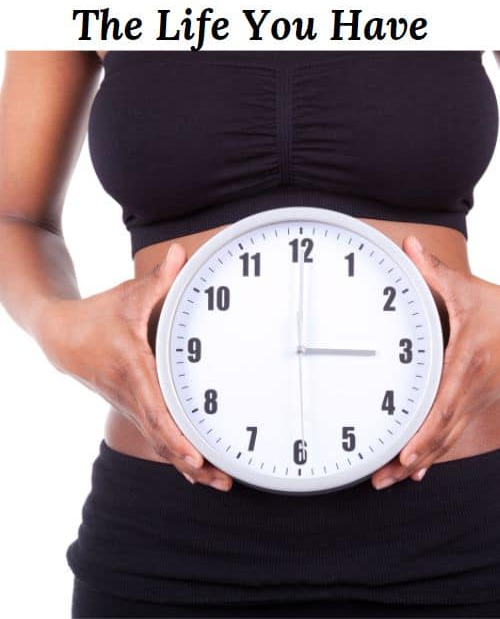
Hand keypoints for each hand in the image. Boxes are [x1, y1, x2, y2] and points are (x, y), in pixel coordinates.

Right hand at [38, 242, 232, 491]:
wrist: (63, 337)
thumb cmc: (98, 317)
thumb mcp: (128, 297)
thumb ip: (158, 279)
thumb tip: (181, 253)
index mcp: (133, 371)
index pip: (157, 412)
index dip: (176, 438)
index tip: (197, 457)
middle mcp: (132, 396)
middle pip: (162, 440)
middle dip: (192, 464)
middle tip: (222, 481)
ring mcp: (131, 407)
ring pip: (159, 444)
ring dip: (187, 466)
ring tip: (219, 483)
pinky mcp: (132, 408)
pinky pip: (155, 437)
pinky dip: (175, 454)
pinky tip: (195, 470)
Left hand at [372, 235, 499, 489]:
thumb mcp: (469, 291)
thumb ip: (435, 273)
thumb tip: (409, 246)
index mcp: (466, 365)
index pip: (443, 408)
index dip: (424, 436)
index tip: (404, 456)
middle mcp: (471, 391)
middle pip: (440, 436)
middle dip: (410, 461)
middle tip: (380, 480)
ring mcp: (476, 401)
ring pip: (446, 441)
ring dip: (419, 463)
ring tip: (389, 481)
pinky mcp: (475, 403)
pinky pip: (454, 434)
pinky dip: (435, 454)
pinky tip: (418, 470)